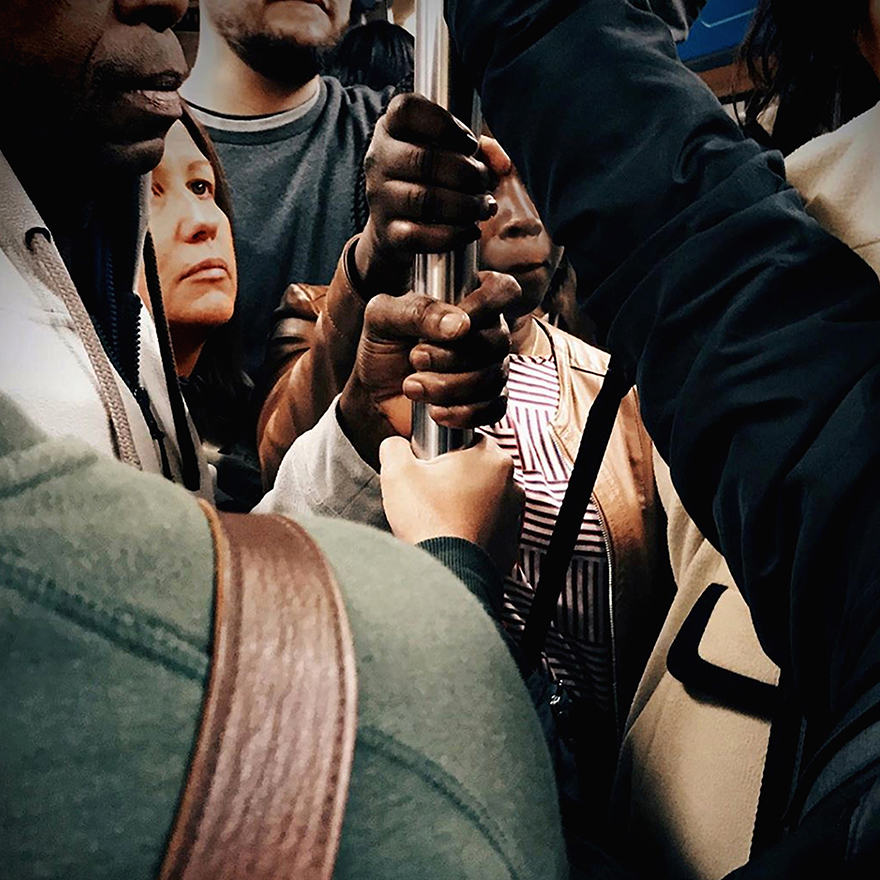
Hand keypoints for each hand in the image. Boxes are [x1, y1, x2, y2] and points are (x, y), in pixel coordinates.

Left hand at [338, 270, 518, 468]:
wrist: (374, 397)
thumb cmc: (382, 350)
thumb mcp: (384, 318)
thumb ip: (417, 311)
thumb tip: (460, 325)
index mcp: (466, 300)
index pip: (503, 290)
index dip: (488, 304)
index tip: (459, 323)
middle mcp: (485, 332)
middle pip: (497, 341)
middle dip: (453, 355)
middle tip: (415, 357)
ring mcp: (490, 368)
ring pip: (493, 377)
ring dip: (450, 386)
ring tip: (412, 386)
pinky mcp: (486, 402)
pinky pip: (493, 409)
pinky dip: (463, 413)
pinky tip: (435, 411)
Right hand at [354, 93, 508, 295]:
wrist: (395, 225)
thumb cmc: (429, 179)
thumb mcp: (450, 152)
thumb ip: (481, 149)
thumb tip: (502, 164)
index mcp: (392, 128)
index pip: (406, 110)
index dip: (444, 124)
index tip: (469, 143)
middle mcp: (379, 159)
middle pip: (424, 160)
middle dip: (467, 173)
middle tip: (483, 183)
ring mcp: (380, 198)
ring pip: (426, 200)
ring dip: (465, 206)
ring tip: (483, 208)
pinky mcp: (388, 233)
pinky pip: (421, 236)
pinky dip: (453, 235)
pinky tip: (470, 231)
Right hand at [379, 434, 523, 574]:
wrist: (444, 571)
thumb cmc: (427, 520)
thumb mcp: (398, 472)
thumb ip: (394, 446)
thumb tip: (395, 446)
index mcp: (492, 458)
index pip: (466, 440)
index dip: (442, 452)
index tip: (428, 469)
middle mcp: (511, 484)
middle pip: (475, 471)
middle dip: (453, 479)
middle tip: (429, 495)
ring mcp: (513, 516)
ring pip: (482, 499)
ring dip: (464, 504)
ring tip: (438, 518)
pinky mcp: (508, 543)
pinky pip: (486, 528)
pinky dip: (471, 530)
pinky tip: (450, 535)